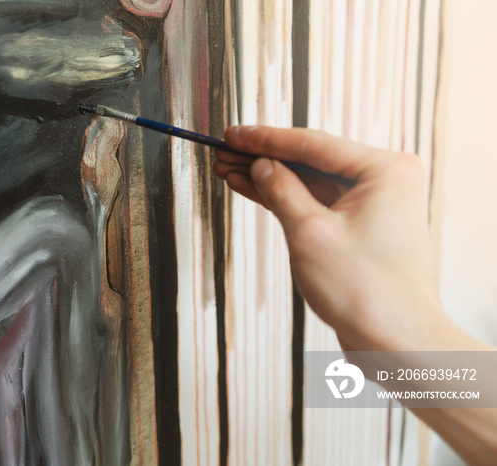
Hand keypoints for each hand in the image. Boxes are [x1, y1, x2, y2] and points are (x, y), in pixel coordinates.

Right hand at [214, 126, 456, 351]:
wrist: (395, 343)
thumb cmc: (366, 293)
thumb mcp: (310, 234)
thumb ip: (281, 191)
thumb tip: (261, 165)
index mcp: (384, 170)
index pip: (313, 144)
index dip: (266, 139)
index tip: (233, 135)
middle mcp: (384, 181)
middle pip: (310, 161)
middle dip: (264, 158)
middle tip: (225, 151)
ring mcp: (372, 204)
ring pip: (310, 183)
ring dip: (270, 179)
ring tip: (229, 169)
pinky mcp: (359, 227)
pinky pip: (316, 203)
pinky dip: (286, 199)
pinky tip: (253, 189)